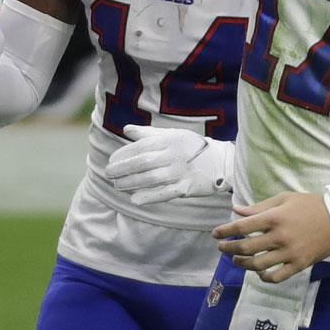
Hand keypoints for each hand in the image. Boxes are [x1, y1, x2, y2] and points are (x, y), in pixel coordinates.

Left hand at [104, 125, 232, 204]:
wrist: (220, 162)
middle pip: (143, 163)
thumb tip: (126, 129)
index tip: (111, 161)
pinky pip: (165, 194)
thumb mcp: (173, 134)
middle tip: (109, 174)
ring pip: (151, 179)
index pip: (142, 147)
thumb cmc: (192, 147)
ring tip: (117, 186)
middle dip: (123, 169)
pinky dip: (148, 197)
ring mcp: (182, 172)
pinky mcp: (187, 188)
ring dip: (131, 184)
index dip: (124, 155)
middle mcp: (175, 155)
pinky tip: (134, 199)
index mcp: (170, 139)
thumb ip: (148, 133)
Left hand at [213, 192, 329, 283]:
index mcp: (275, 217)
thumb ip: (259, 207)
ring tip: (236, 260)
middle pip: (247, 247)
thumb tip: (236, 210)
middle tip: (221, 248)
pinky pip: (277, 277)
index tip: (216, 234)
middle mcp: (280, 236)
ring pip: (259, 265)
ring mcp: (290, 252)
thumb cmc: (309, 205)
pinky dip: (264, 278)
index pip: (243, 226)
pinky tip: (258, 273)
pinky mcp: (299, 264)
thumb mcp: (284, 199)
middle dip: (229, 248)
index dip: (226, 231)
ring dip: (243, 264)